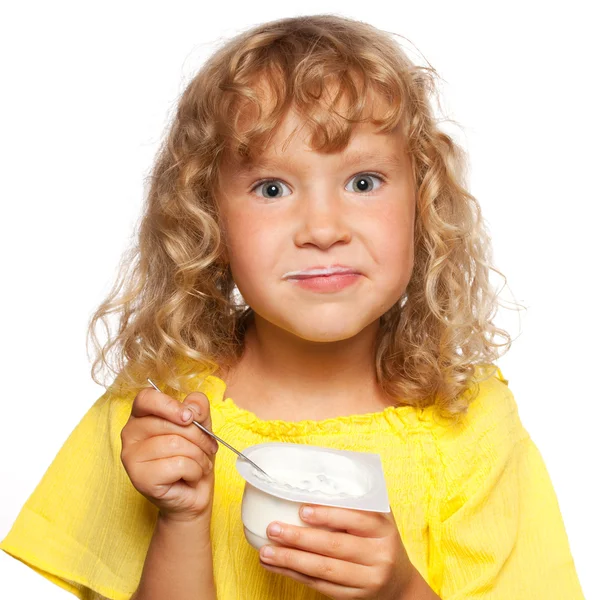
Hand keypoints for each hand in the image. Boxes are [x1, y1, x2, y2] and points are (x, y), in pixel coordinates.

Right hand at [120, 387, 218, 522]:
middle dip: (198, 436)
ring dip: (198, 455)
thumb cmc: (193, 456)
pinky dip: (194, 470)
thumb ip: (197, 408)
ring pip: (175, 444)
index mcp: (141, 416)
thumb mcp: (201, 425)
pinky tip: (191, 476)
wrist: (194, 493)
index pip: (146, 398)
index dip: (170, 405)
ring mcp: (131, 458)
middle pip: (168, 423)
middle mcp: (130, 435)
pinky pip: (177, 464)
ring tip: (200, 463)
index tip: (190, 417)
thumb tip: (190, 409)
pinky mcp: (140, 479)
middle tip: (207, 447)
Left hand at [258, 504, 416, 599]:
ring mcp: (367, 579)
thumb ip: (355, 502)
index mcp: (383, 528)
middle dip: (299, 538)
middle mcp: (378, 555)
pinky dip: (296, 574)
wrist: (398, 583)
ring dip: (290, 559)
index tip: (302, 510)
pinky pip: (320, 585)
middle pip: (334, 546)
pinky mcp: (354, 597)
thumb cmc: (379, 540)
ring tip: (266, 551)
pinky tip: (277, 565)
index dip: (328, 515)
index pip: (355, 519)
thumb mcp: (378, 518)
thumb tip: (314, 481)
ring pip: (323, 569)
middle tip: (273, 528)